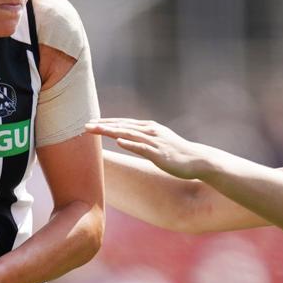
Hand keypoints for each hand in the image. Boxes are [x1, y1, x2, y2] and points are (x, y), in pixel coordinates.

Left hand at [86, 118, 210, 179]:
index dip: (106, 122)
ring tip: (95, 129)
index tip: (90, 122)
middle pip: (122, 126)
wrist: (197, 160)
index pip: (122, 123)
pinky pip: (142, 147)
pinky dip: (130, 143)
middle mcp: (150, 131)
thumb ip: (139, 139)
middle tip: (85, 125)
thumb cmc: (175, 152)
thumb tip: (121, 138)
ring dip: (111, 131)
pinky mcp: (159, 153)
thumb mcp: (155, 142)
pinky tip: (118, 141)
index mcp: (148, 128)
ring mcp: (154, 141)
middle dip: (103, 125)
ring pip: (128, 133)